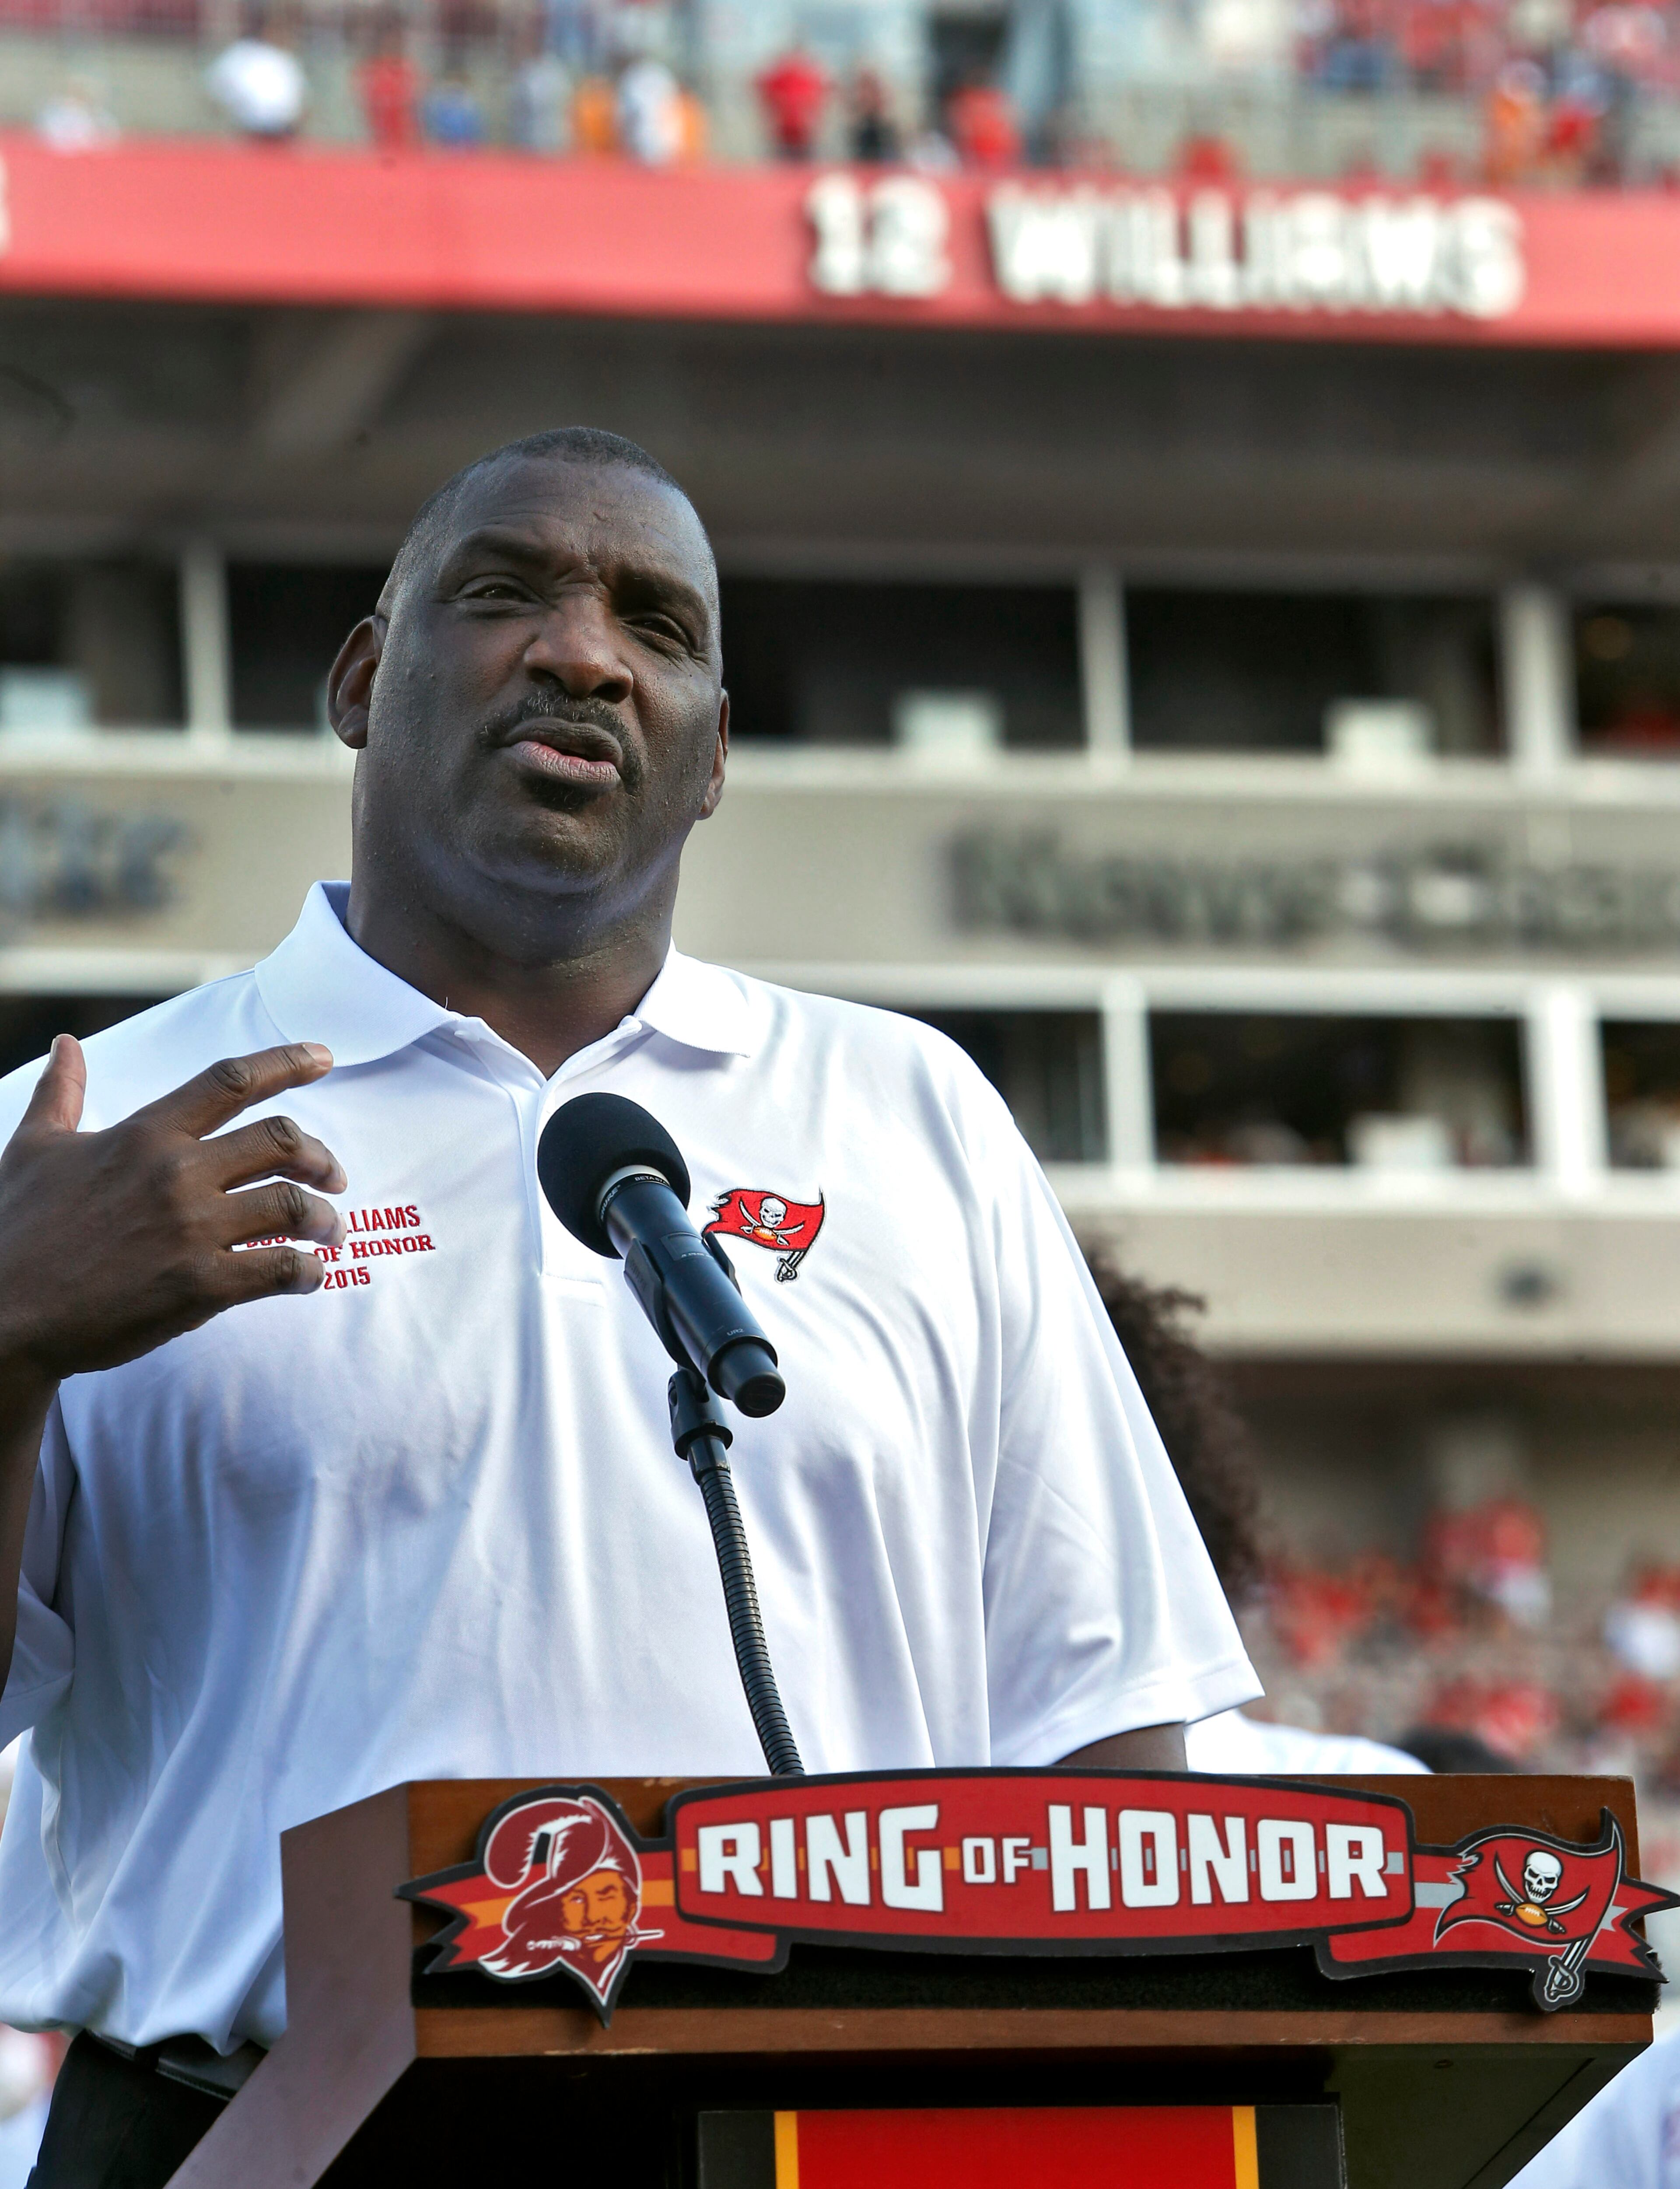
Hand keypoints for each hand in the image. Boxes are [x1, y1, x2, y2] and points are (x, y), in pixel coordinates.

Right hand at [0, 1037, 347, 1389]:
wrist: (5, 1316)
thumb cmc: (17, 1231)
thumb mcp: (34, 1149)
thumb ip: (62, 1094)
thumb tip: (66, 1045)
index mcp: (145, 1134)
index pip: (231, 1081)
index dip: (286, 1062)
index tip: (324, 1057)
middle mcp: (176, 1173)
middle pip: (280, 1140)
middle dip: (319, 1156)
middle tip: (333, 1175)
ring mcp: (192, 1230)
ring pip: (292, 1205)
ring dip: (324, 1217)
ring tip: (329, 1230)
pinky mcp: (201, 1286)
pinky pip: (281, 1269)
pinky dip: (307, 1271)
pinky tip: (308, 1275)